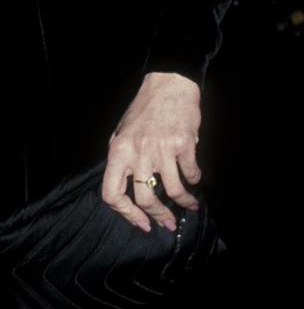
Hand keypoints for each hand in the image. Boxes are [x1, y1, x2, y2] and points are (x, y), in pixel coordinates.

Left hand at [101, 71, 201, 232]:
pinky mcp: (183, 144)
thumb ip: (121, 160)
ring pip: (173, 191)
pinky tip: (195, 179)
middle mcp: (137, 152)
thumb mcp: (121, 133)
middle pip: (144, 199)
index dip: (126, 214)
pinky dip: (195, 181)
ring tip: (190, 205)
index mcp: (117, 151)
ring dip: (185, 202)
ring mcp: (160, 148)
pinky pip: (191, 174)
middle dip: (159, 216)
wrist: (167, 85)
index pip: (111, 193)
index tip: (141, 223)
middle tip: (168, 223)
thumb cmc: (143, 110)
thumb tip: (124, 192)